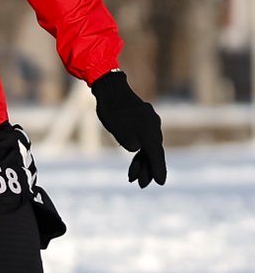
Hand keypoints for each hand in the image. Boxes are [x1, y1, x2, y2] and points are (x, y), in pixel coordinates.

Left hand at [91, 70, 166, 187]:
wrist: (111, 88)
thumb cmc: (112, 109)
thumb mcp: (117, 129)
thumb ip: (129, 141)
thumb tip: (137, 149)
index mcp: (149, 131)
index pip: (156, 154)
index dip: (158, 169)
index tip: (160, 182)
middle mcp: (153, 127)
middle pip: (153, 152)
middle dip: (148, 169)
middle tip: (141, 184)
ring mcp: (150, 122)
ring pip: (149, 146)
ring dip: (142, 161)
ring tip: (133, 176)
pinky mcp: (144, 120)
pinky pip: (145, 138)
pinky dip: (140, 149)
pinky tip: (135, 158)